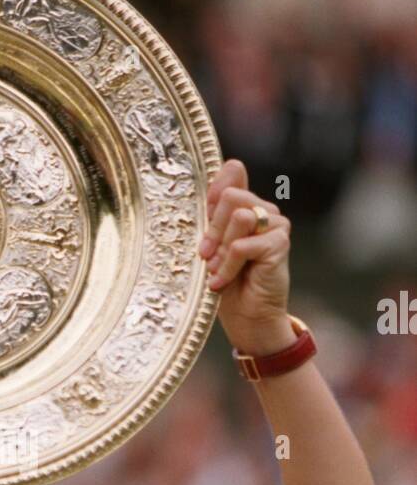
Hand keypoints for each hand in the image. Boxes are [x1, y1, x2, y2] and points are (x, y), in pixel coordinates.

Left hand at [199, 159, 292, 354]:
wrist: (247, 317)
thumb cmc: (227, 282)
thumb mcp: (213, 242)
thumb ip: (217, 209)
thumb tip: (229, 167)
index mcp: (247, 206)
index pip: (231, 176)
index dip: (213, 195)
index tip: (204, 226)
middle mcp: (265, 210)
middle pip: (230, 197)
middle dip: (212, 230)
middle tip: (206, 257)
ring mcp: (276, 225)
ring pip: (239, 217)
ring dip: (221, 249)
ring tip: (218, 270)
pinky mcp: (279, 243)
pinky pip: (243, 244)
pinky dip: (228, 265)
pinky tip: (223, 282)